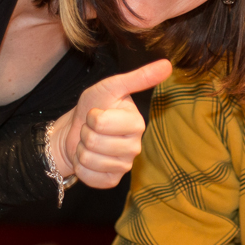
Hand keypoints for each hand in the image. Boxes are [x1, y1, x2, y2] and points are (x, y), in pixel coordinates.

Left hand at [48, 59, 172, 188]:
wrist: (76, 131)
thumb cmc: (94, 107)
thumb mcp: (112, 87)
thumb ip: (139, 78)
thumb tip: (168, 64)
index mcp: (137, 123)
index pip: (101, 122)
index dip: (92, 117)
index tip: (97, 113)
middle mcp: (136, 146)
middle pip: (94, 142)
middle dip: (85, 133)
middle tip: (92, 129)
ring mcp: (125, 165)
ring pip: (90, 159)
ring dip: (82, 150)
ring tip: (89, 143)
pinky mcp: (112, 180)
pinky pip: (90, 177)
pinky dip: (82, 168)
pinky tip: (90, 159)